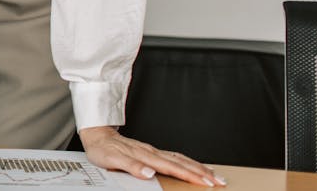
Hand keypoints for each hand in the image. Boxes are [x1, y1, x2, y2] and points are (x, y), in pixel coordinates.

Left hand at [80, 126, 225, 186]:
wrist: (96, 134)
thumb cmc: (102, 149)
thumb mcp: (111, 160)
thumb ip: (131, 166)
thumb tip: (149, 173)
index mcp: (145, 156)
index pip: (173, 167)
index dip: (191, 175)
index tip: (207, 182)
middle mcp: (152, 152)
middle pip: (182, 163)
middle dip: (202, 172)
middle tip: (220, 181)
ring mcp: (152, 151)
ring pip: (181, 159)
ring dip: (198, 167)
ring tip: (214, 174)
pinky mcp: (151, 151)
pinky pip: (174, 156)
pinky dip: (187, 162)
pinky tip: (193, 165)